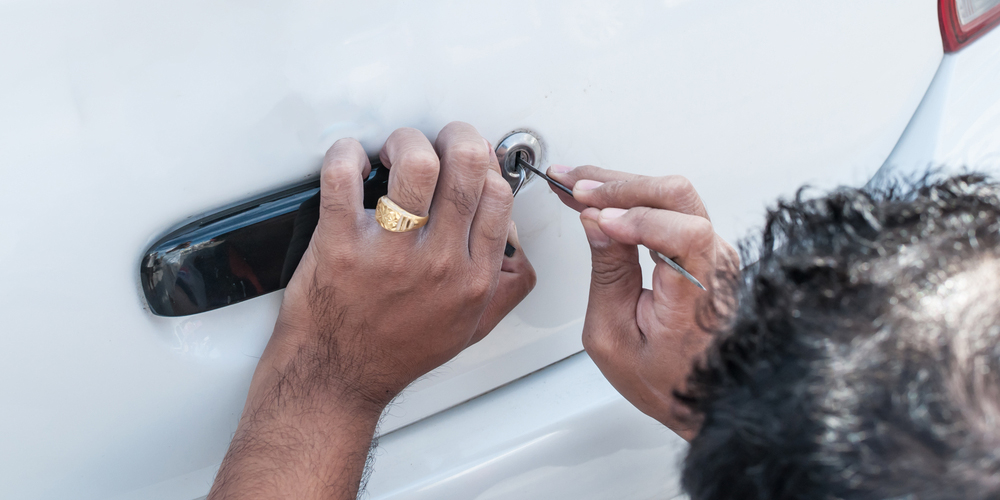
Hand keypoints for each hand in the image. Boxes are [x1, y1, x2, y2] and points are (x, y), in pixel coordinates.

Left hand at [209, 122, 534, 499]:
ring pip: (415, 164)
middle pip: (467, 166)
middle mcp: (438, 263)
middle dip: (456, 136)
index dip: (485, 165)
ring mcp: (390, 254)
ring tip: (394, 152)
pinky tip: (352, 159)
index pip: (498, 194)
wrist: (338, 377)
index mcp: (473, 278)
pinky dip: (346, 154)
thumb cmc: (395, 351)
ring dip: (407, 141)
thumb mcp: (469, 329)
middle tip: (438, 141)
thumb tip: (515, 249)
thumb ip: (504, 289)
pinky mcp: (340, 245)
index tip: (468, 163)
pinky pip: (343, 177)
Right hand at [547, 164, 737, 439]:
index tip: (598, 219)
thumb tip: (594, 222)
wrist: (703, 394)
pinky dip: (630, 197)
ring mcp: (711, 250)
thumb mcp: (613, 336)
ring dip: (619, 186)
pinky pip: (669, 207)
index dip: (640, 219)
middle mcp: (713, 262)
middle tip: (570, 184)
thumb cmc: (665, 377)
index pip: (685, 232)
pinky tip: (598, 196)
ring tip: (573, 183)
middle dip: (617, 186)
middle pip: (675, 196)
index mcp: (697, 292)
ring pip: (670, 194)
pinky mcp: (702, 246)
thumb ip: (607, 274)